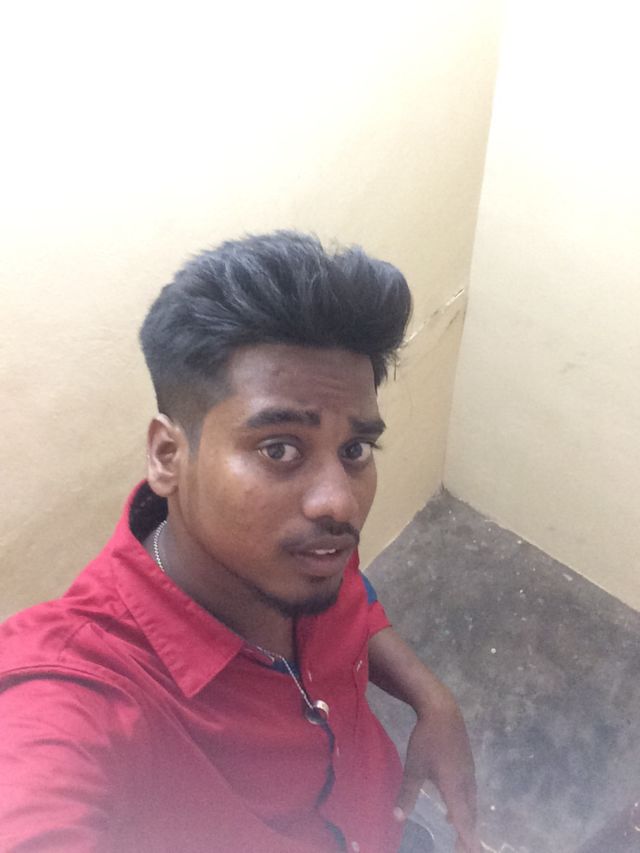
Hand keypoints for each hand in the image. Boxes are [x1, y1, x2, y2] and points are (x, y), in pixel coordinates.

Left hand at [394, 700, 480, 852]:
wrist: (443, 710)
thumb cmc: (427, 739)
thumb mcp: (414, 766)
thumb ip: (407, 792)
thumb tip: (397, 817)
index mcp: (454, 786)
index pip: (463, 819)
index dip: (467, 837)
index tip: (471, 851)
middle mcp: (465, 782)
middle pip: (469, 814)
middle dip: (467, 833)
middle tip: (463, 848)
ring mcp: (468, 771)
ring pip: (470, 802)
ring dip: (466, 819)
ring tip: (458, 833)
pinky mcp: (466, 763)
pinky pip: (468, 791)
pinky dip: (464, 805)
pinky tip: (452, 806)